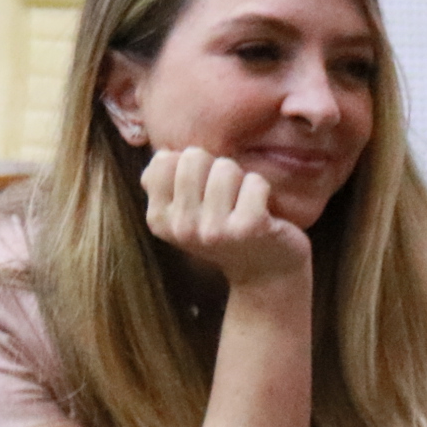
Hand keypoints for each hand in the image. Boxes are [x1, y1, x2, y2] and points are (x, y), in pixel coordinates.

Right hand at [141, 147, 310, 292]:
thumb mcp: (184, 212)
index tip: (202, 187)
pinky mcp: (249, 228)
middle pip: (193, 157)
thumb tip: (163, 152)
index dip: (190, 165)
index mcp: (159, 220)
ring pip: (225, 167)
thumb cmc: (225, 231)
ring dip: (240, 179)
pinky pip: (255, 182)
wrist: (267, 274)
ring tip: (243, 204)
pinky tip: (262, 211)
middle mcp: (182, 227)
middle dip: (215, 168)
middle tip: (227, 195)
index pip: (164, 160)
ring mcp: (214, 230)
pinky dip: (262, 189)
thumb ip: (165, 182)